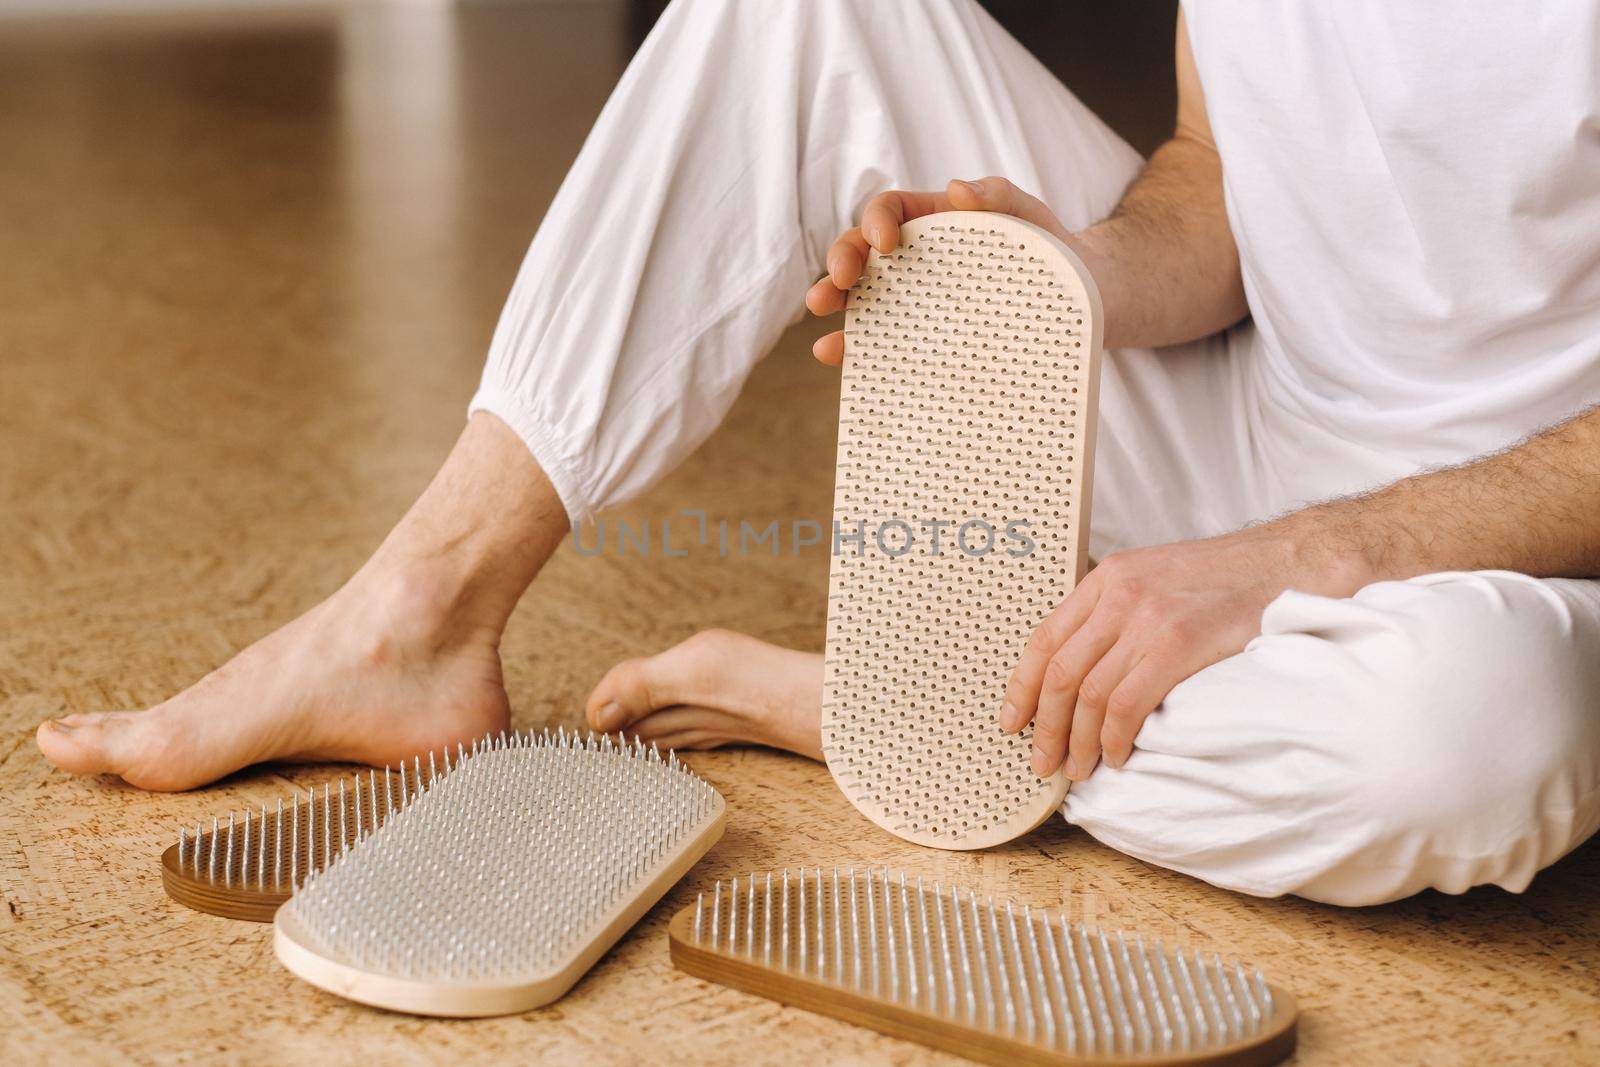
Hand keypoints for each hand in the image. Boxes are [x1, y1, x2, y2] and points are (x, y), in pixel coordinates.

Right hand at [804, 176, 1084, 364]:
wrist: (1079, 306)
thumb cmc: (1052, 253)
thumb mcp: (1031, 217)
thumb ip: (998, 196)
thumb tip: (958, 188)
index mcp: (934, 221)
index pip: (889, 210)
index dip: (875, 220)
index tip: (883, 244)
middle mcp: (914, 260)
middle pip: (861, 251)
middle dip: (840, 260)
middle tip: (838, 281)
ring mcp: (912, 300)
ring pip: (860, 294)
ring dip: (833, 300)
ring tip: (819, 312)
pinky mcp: (918, 338)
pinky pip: (878, 339)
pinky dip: (851, 345)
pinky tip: (834, 353)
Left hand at [1000, 522, 1354, 779]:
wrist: (1288, 563)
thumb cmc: (1226, 579)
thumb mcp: (1155, 575)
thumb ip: (1115, 610)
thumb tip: (1080, 664)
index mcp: (1108, 577)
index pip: (1044, 637)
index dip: (1022, 686)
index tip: (1012, 721)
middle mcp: (1120, 595)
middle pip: (1060, 672)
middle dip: (1044, 725)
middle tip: (1040, 761)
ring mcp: (1148, 619)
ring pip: (1089, 694)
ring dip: (1078, 742)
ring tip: (1077, 769)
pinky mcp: (1179, 646)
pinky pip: (1127, 705)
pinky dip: (1114, 739)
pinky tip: (1116, 756)